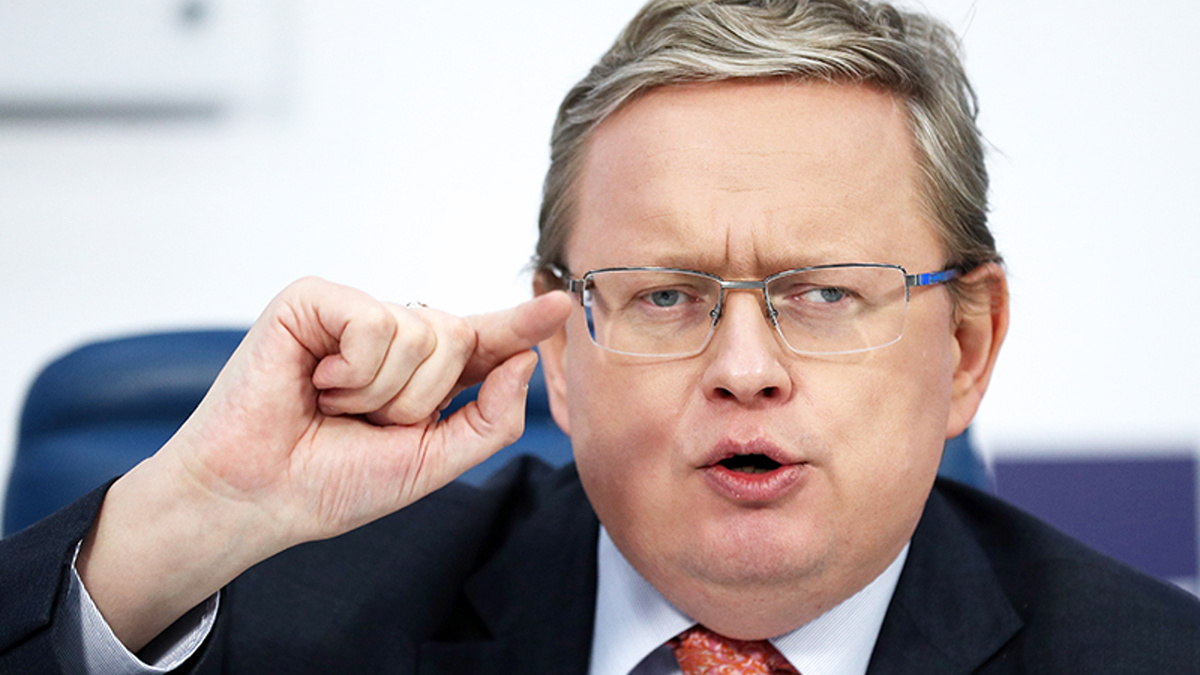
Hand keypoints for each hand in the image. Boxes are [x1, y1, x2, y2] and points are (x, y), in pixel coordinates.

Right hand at [174, 276, 571, 543]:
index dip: (522, 324)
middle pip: (458, 339)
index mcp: (423, 373)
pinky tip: (314, 383)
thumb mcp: (432, 462)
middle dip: (417, 400)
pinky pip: (375, 323)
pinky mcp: (314, 299)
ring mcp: (354, 312)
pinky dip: (351, 371)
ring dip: (379, 392)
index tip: (562, 305)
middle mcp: (393, 335)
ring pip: (421, 332)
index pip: (485, 342)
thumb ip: (489, 419)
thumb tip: (525, 361)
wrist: (259, 496)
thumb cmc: (334, 482)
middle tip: (363, 422)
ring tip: (333, 406)